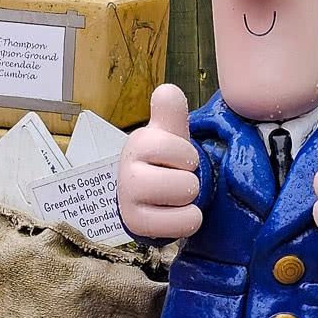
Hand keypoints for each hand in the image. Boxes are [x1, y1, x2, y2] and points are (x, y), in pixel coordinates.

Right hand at [117, 84, 201, 239]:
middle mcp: (126, 170)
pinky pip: (176, 226)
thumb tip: (167, 90)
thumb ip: (171, 111)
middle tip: (177, 180)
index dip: (189, 158)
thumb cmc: (166, 161)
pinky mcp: (134, 224)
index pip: (184, 153)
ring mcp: (127, 199)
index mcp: (139, 143)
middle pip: (185, 183)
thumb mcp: (171, 134)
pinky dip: (185, 221)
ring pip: (182, 202)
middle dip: (190, 182)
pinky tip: (174, 214)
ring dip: (188, 202)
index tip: (179, 159)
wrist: (152, 194)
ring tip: (176, 197)